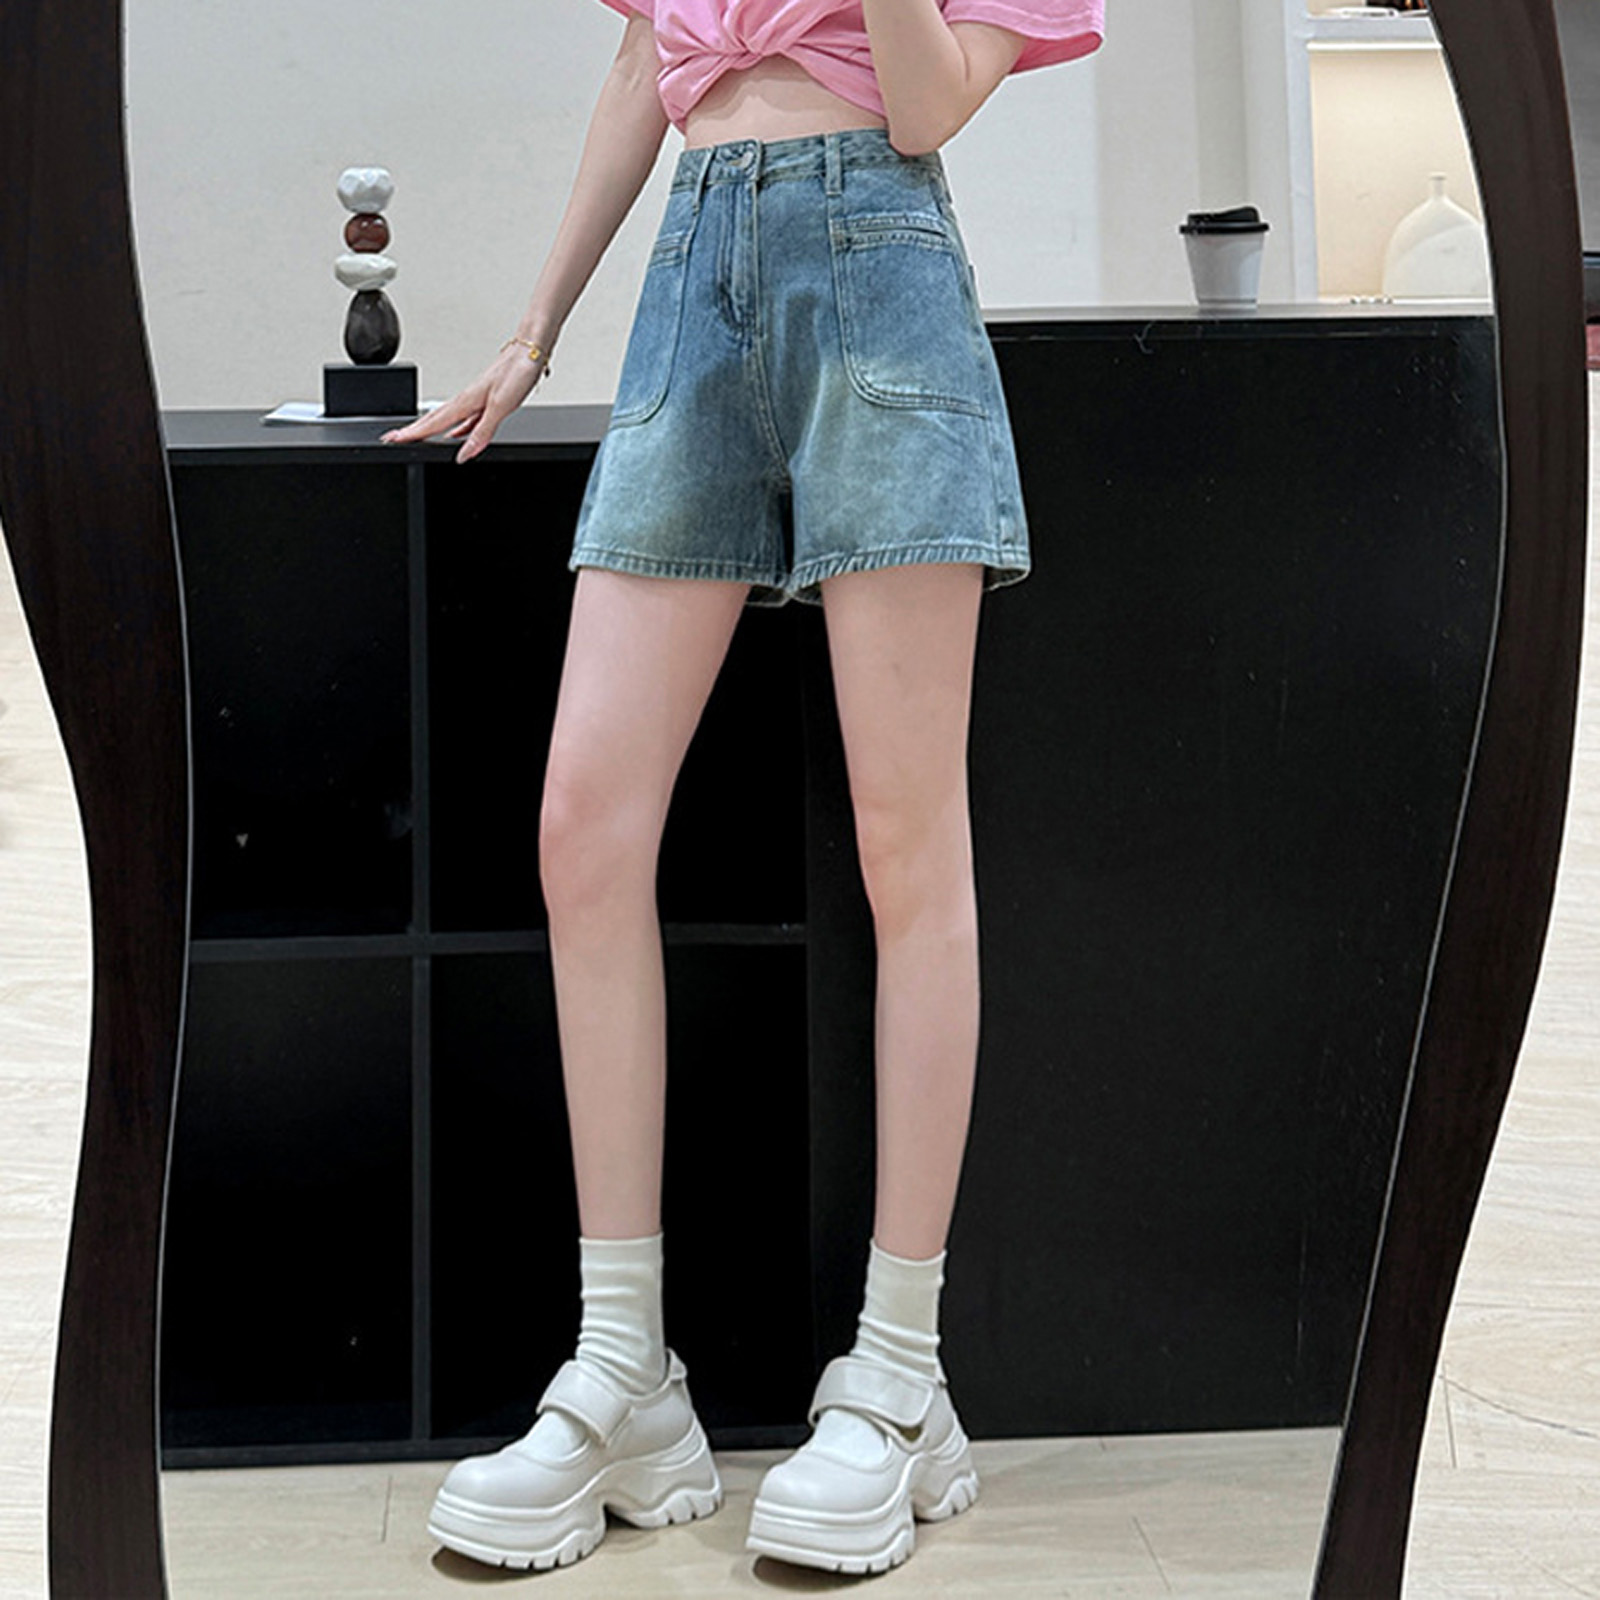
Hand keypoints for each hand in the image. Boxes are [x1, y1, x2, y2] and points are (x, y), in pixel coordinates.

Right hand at [379, 339, 552, 462]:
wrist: (530, 353)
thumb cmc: (517, 373)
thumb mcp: (500, 408)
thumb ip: (481, 433)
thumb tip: (464, 455)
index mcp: (466, 401)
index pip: (433, 423)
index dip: (413, 434)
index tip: (394, 439)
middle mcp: (468, 400)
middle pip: (434, 420)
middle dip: (413, 430)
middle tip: (393, 438)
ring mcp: (476, 400)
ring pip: (447, 419)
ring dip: (431, 429)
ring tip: (416, 437)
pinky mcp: (488, 400)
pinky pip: (466, 419)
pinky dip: (457, 428)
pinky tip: (457, 435)